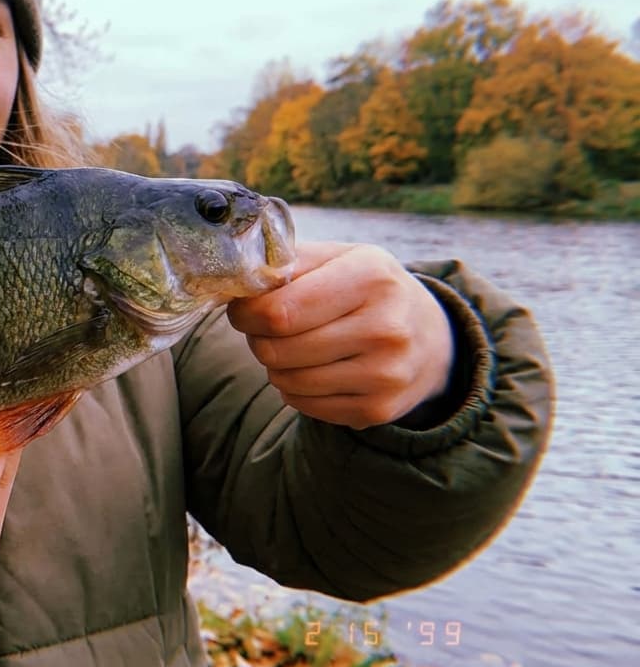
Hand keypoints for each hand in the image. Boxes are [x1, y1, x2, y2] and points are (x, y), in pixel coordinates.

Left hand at [226, 242, 454, 429]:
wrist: (429, 337)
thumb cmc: (368, 290)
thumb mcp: (339, 258)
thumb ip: (287, 263)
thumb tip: (237, 283)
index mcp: (371, 278)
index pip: (278, 311)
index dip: (246, 313)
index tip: (243, 309)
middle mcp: (384, 328)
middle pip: (276, 350)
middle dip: (258, 338)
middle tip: (268, 328)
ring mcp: (385, 374)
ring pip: (285, 380)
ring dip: (275, 365)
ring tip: (294, 346)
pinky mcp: (377, 408)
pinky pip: (303, 405)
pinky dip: (295, 389)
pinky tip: (314, 369)